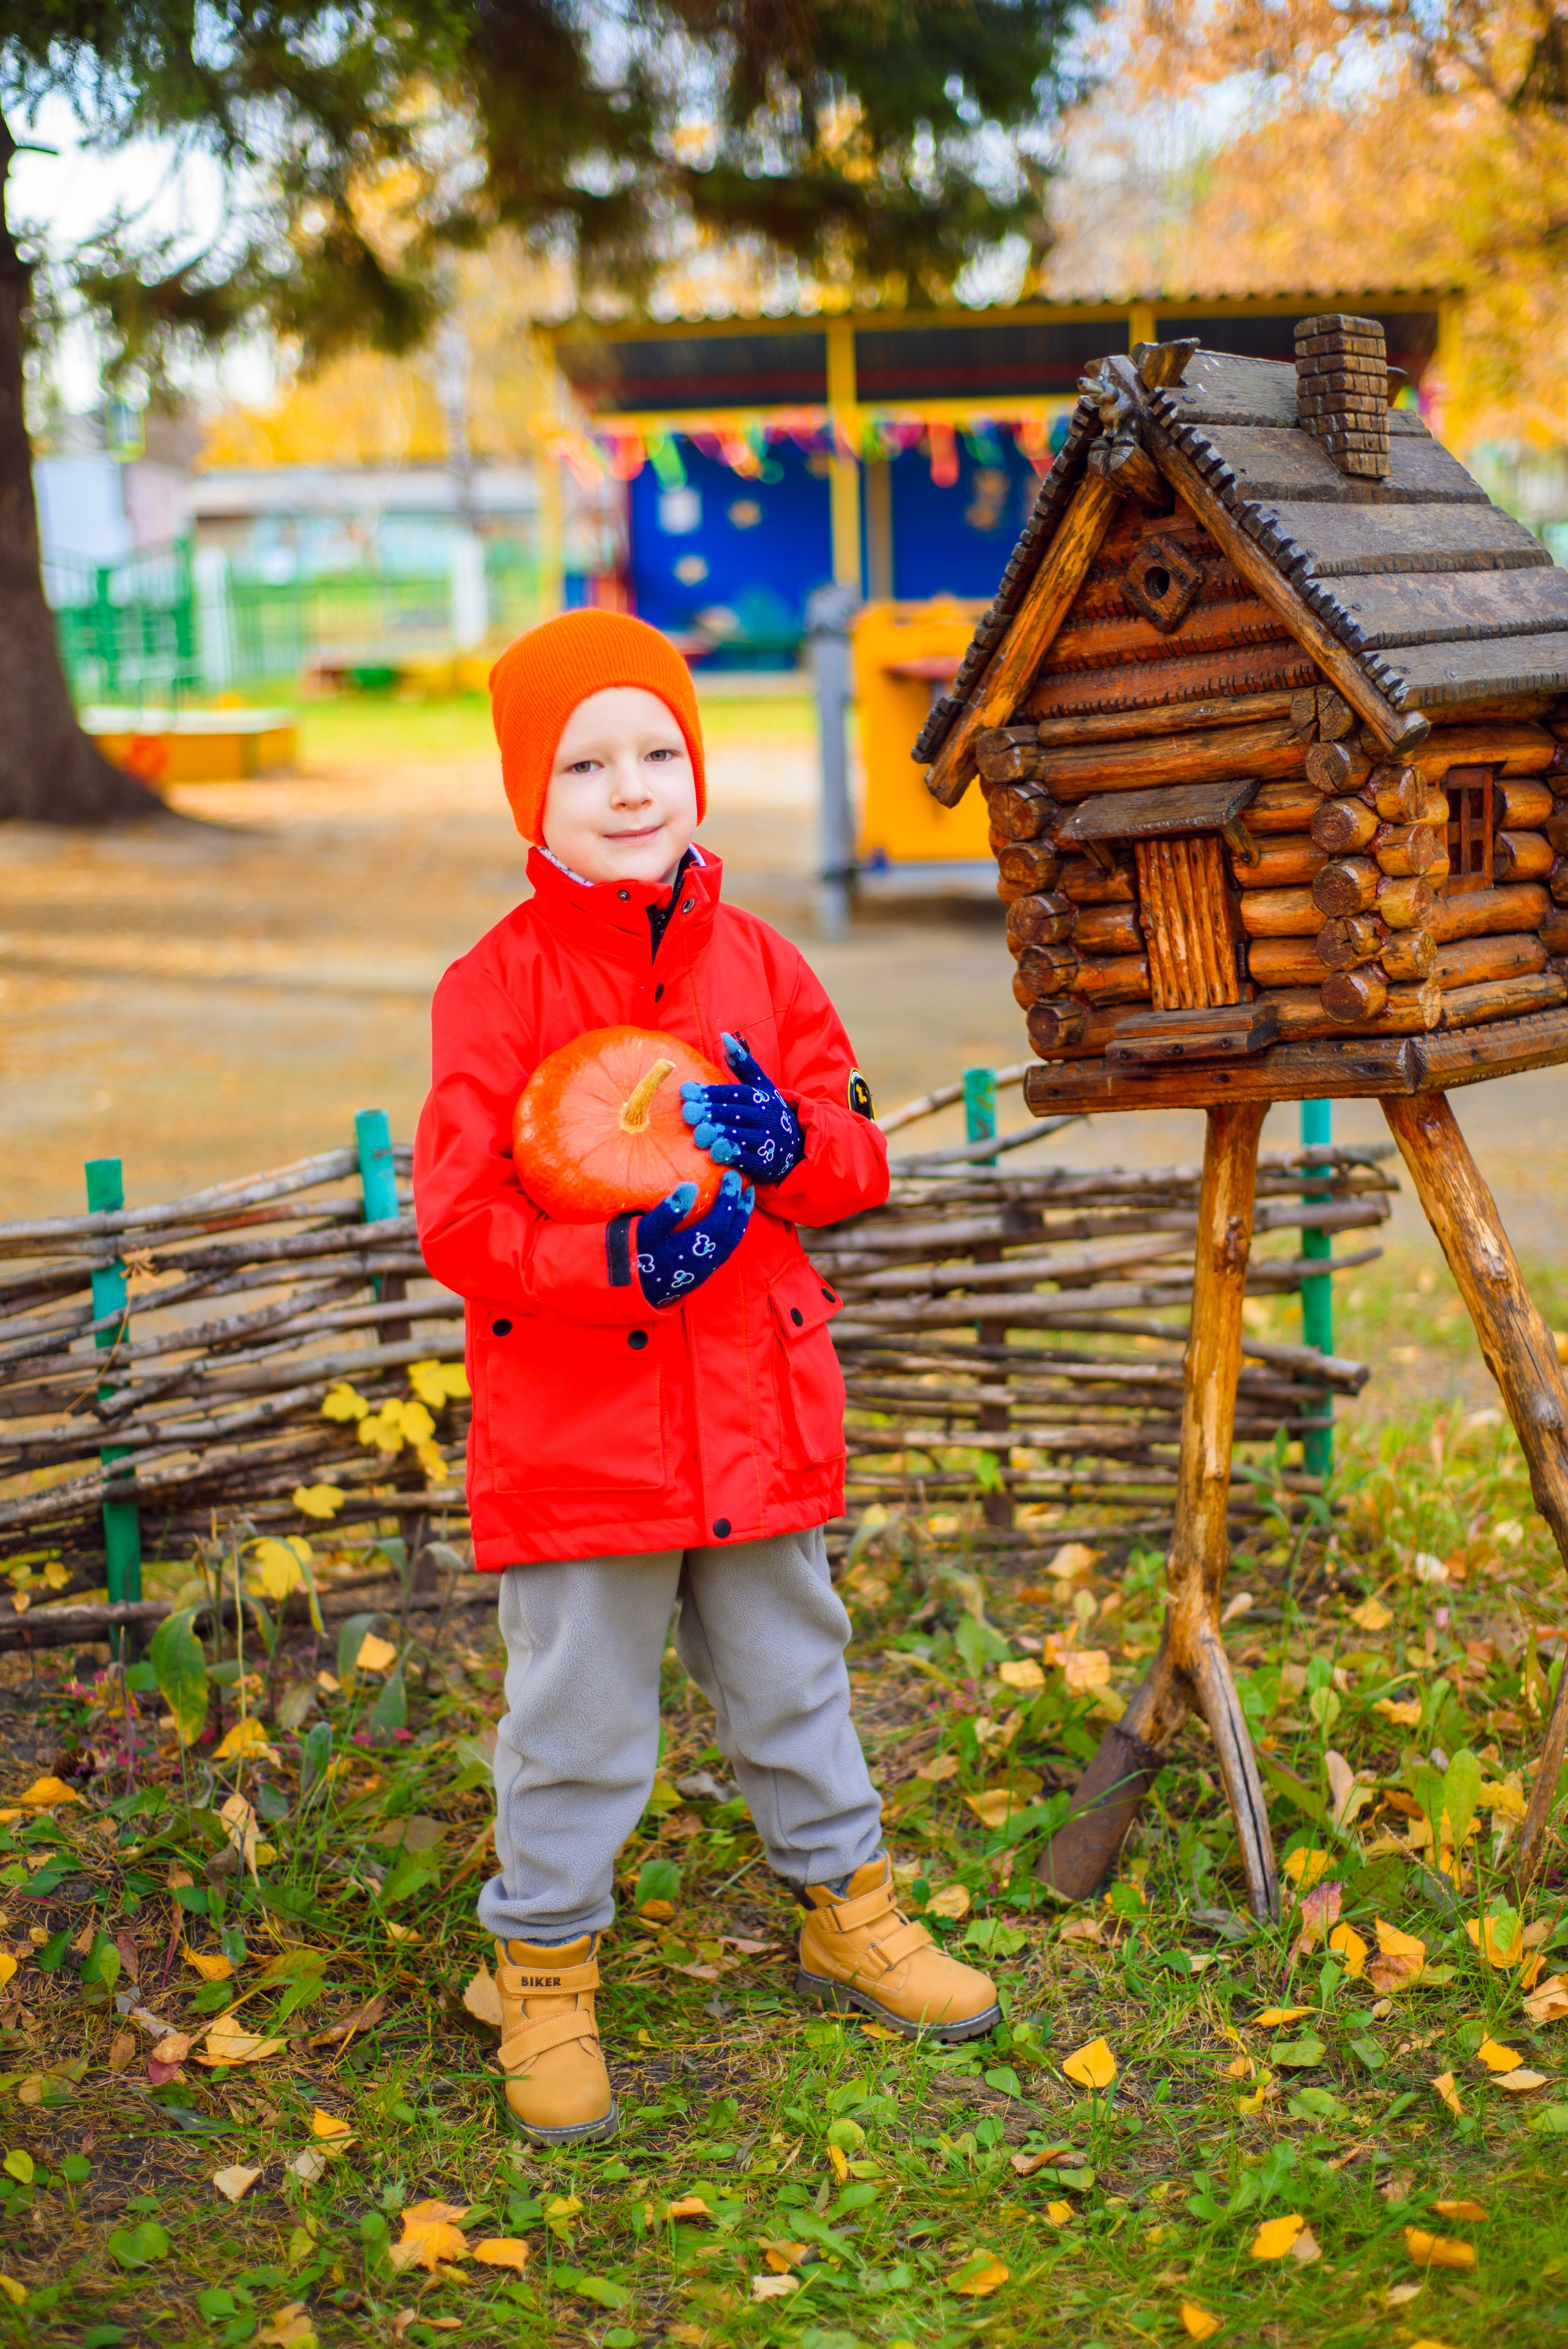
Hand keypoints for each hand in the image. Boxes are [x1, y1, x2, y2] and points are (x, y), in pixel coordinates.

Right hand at [635, 1171, 754, 1307]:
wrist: (630, 1289)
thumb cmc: (636, 1256)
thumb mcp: (647, 1231)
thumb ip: (668, 1210)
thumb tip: (690, 1187)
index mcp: (694, 1248)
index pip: (720, 1220)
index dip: (728, 1198)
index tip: (732, 1176)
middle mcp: (705, 1260)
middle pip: (732, 1233)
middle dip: (742, 1209)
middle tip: (748, 1187)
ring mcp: (705, 1269)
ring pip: (731, 1244)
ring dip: (739, 1222)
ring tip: (743, 1204)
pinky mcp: (701, 1273)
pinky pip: (723, 1251)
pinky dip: (730, 1234)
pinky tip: (727, 1225)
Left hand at [679, 1033, 804, 1185]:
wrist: (795, 1147)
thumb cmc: (769, 1113)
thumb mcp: (762, 1087)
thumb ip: (743, 1065)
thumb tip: (725, 1036)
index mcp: (763, 1097)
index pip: (735, 1093)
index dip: (711, 1092)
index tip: (687, 1092)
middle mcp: (768, 1117)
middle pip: (737, 1113)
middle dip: (712, 1112)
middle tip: (689, 1112)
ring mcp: (769, 1141)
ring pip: (743, 1135)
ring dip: (721, 1133)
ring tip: (700, 1132)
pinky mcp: (767, 1164)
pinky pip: (750, 1159)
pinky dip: (734, 1155)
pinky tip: (716, 1152)